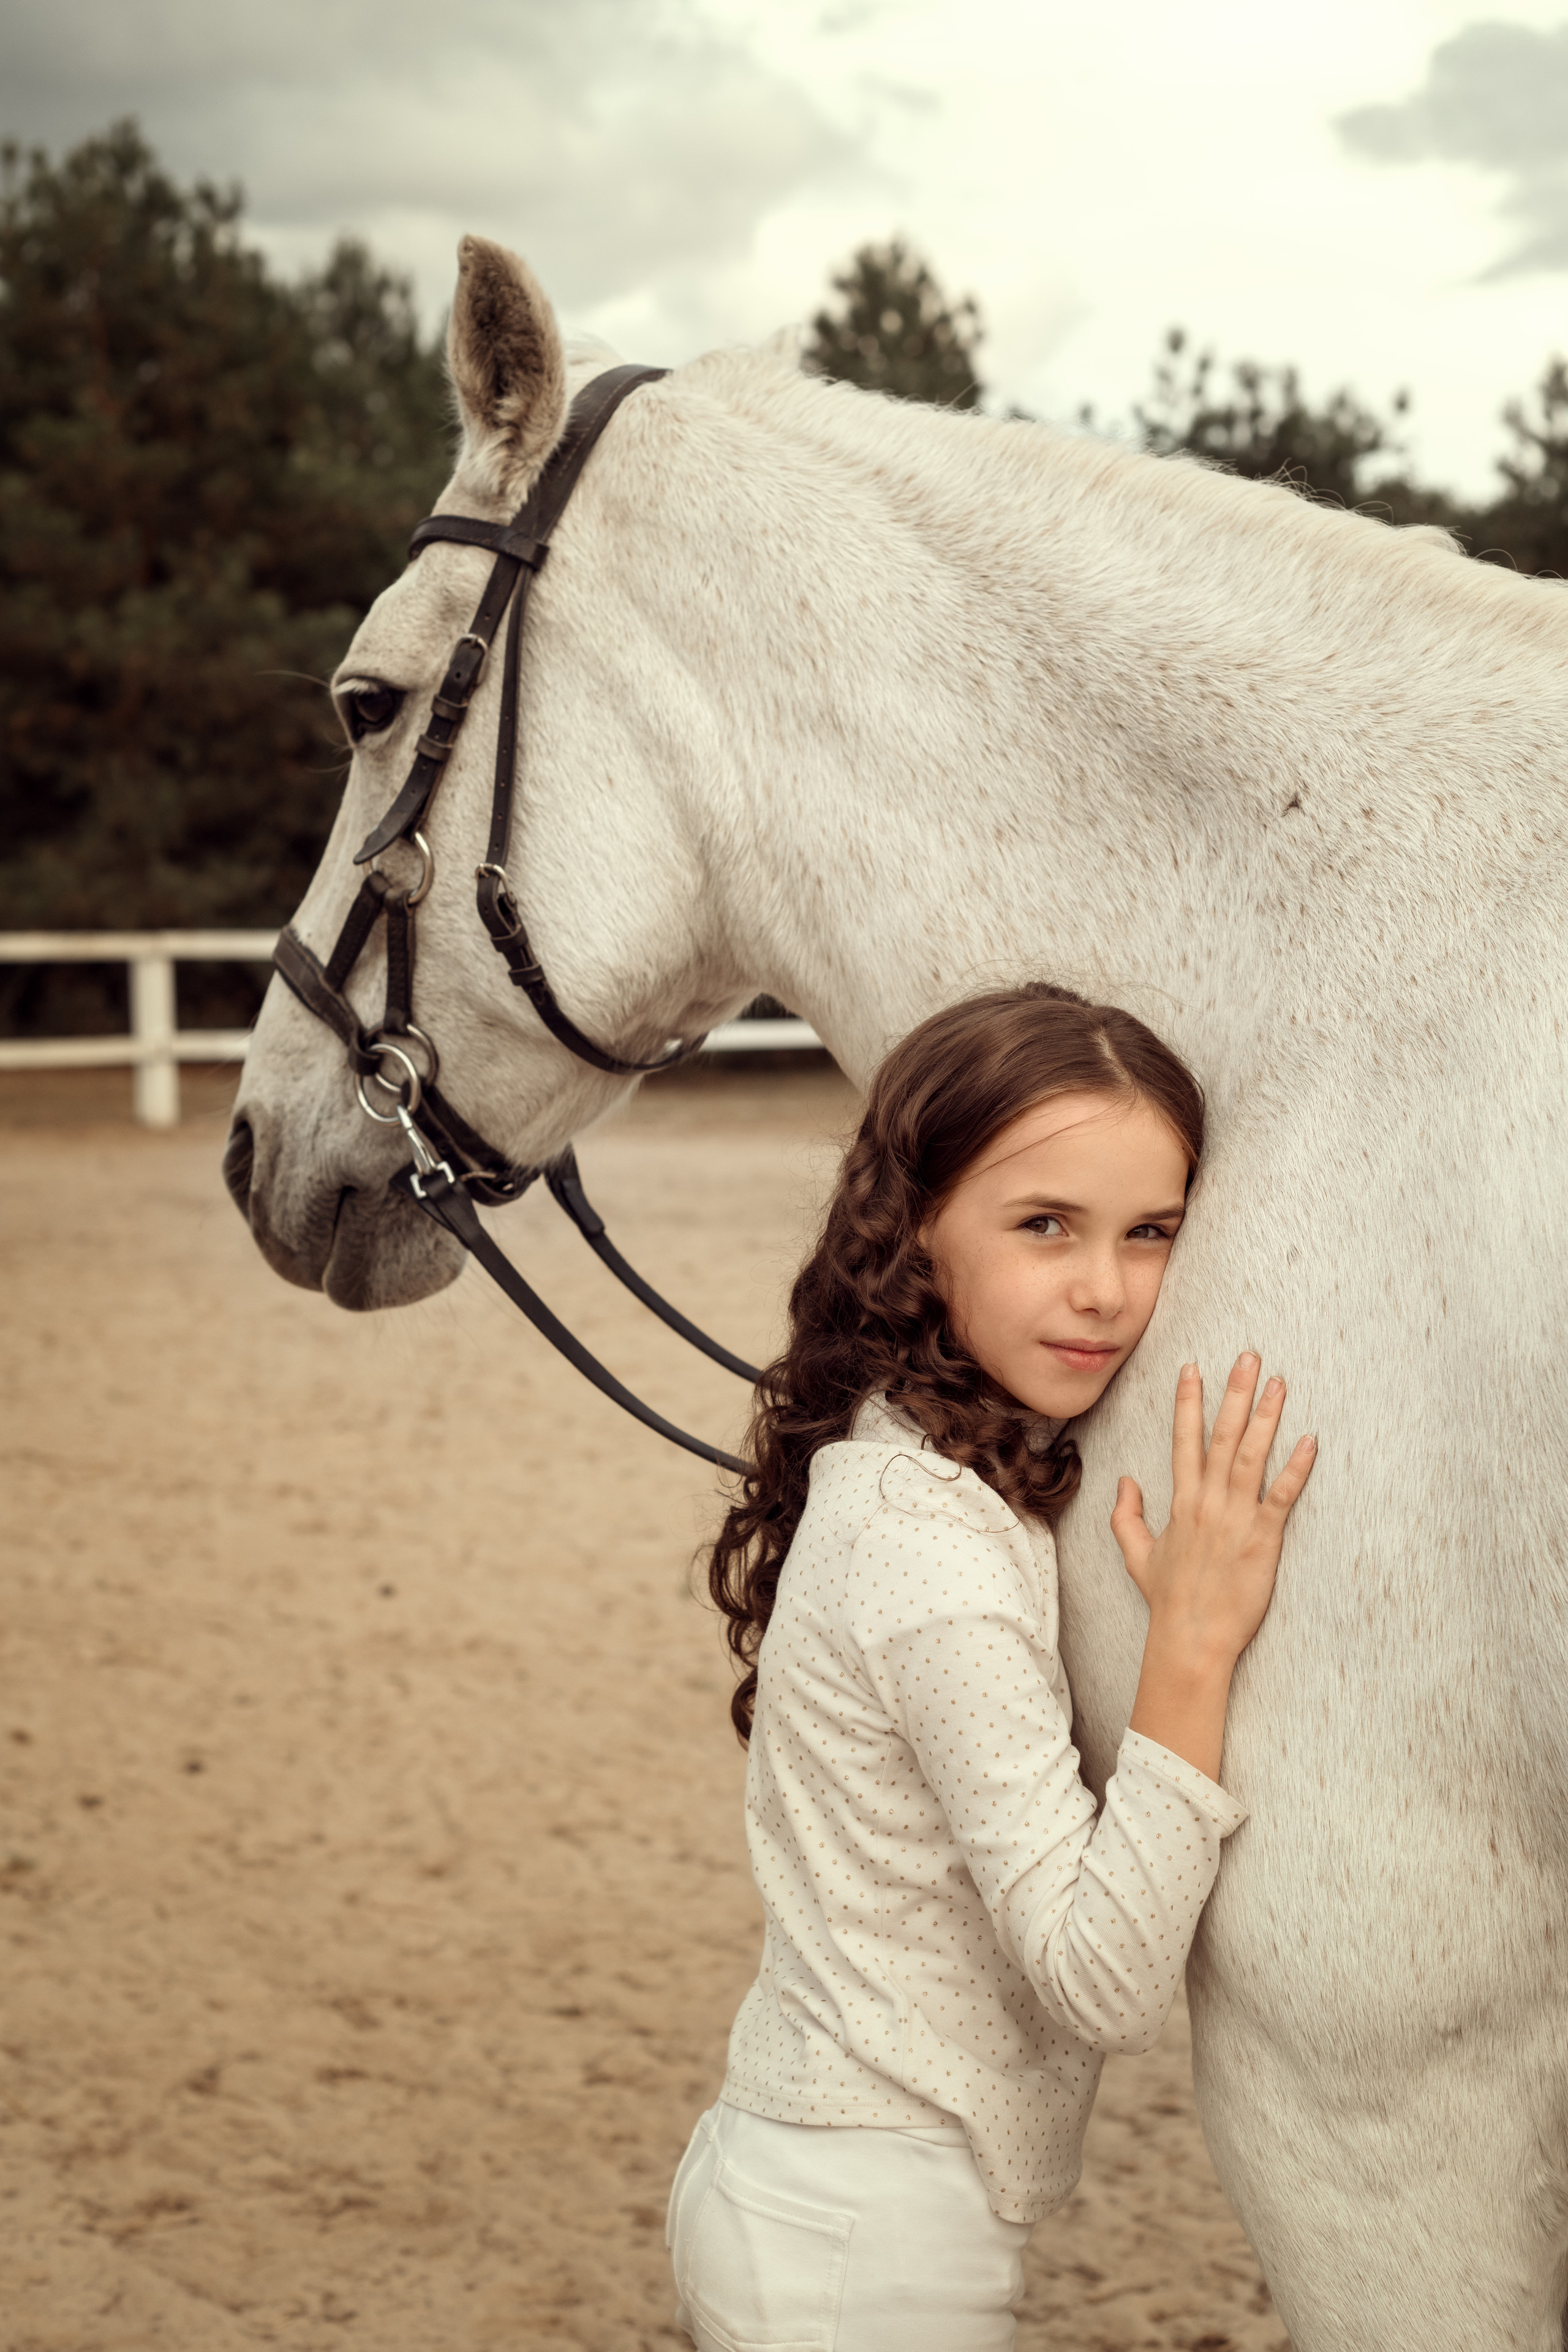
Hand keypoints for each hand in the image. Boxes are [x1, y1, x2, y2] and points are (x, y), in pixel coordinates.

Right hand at [1112, 1354, 1315, 1780]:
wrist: (1191, 1638)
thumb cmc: (1168, 1599)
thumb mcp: (1137, 1555)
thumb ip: (1127, 1515)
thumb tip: (1126, 1480)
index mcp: (1181, 1502)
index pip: (1184, 1440)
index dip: (1188, 1402)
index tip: (1193, 1367)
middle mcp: (1208, 1502)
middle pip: (1223, 1436)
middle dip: (1234, 1393)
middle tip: (1248, 1357)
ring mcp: (1236, 1517)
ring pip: (1252, 1455)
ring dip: (1266, 1416)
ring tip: (1278, 1383)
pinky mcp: (1263, 1538)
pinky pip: (1282, 1495)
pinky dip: (1296, 1467)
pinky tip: (1309, 1440)